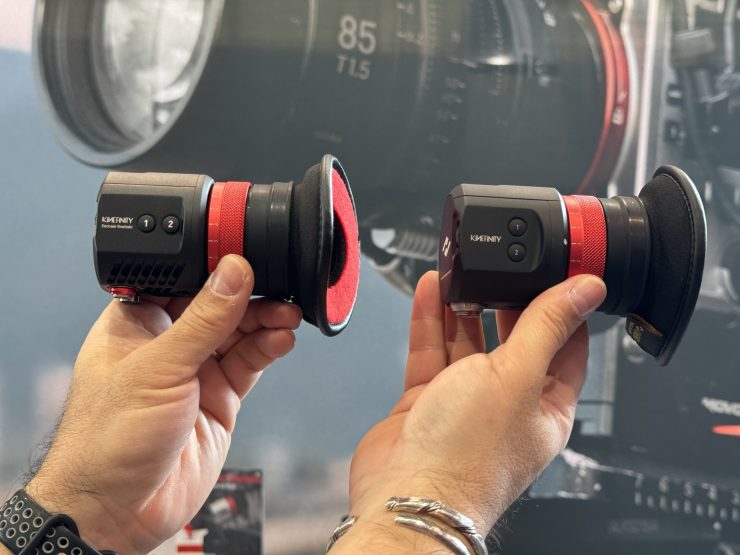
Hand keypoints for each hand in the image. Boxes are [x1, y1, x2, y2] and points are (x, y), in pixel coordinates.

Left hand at [21, 256, 301, 553]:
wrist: (120, 509)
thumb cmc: (107, 439)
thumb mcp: (159, 368)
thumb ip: (204, 320)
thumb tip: (234, 271)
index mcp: (138, 322)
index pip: (182, 280)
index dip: (214, 265)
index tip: (247, 253)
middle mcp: (168, 342)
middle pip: (218, 304)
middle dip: (250, 295)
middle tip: (278, 288)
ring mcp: (195, 370)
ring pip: (239, 332)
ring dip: (265, 321)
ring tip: (288, 314)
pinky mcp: (219, 397)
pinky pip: (249, 363)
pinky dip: (268, 349)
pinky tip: (281, 339)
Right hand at [340, 271, 605, 549]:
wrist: (408, 493)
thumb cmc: (470, 456)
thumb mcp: (518, 375)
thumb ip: (547, 326)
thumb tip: (587, 289)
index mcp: (546, 405)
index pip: (565, 346)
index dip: (563, 307)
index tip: (557, 271)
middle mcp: (508, 404)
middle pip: (512, 340)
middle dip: (506, 302)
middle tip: (501, 266)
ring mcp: (465, 402)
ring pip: (467, 342)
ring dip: (462, 307)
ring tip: (460, 271)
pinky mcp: (428, 401)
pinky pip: (433, 353)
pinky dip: (431, 321)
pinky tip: (431, 292)